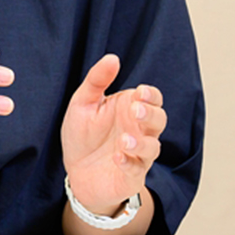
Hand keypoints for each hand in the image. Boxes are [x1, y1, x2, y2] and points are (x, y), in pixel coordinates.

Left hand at [60, 54, 165, 215]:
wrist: (76, 172)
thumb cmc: (83, 135)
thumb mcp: (83, 103)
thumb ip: (97, 80)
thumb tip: (112, 58)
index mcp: (130, 109)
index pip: (152, 98)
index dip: (151, 95)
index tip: (140, 93)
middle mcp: (139, 131)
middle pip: (159, 120)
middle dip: (150, 114)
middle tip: (135, 110)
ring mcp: (138, 154)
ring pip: (152, 147)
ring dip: (141, 143)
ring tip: (124, 139)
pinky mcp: (130, 176)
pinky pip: (137, 170)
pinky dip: (129, 163)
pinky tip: (117, 157)